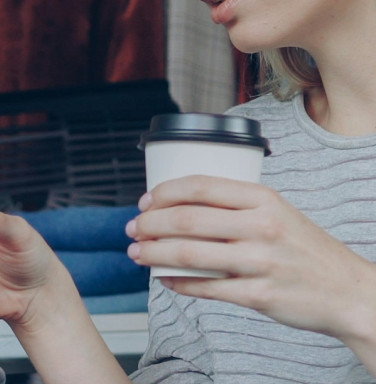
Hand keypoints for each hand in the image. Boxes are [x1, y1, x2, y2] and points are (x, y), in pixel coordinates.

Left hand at [127, 175, 375, 340]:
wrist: (348, 291)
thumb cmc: (304, 250)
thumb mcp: (278, 213)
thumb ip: (235, 206)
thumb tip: (178, 204)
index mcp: (264, 199)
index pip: (200, 187)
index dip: (163, 193)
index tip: (144, 201)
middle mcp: (261, 227)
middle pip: (186, 220)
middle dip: (148, 224)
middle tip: (133, 229)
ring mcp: (260, 262)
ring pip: (188, 254)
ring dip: (152, 253)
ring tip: (137, 253)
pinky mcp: (258, 295)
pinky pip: (204, 287)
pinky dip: (176, 282)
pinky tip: (163, 278)